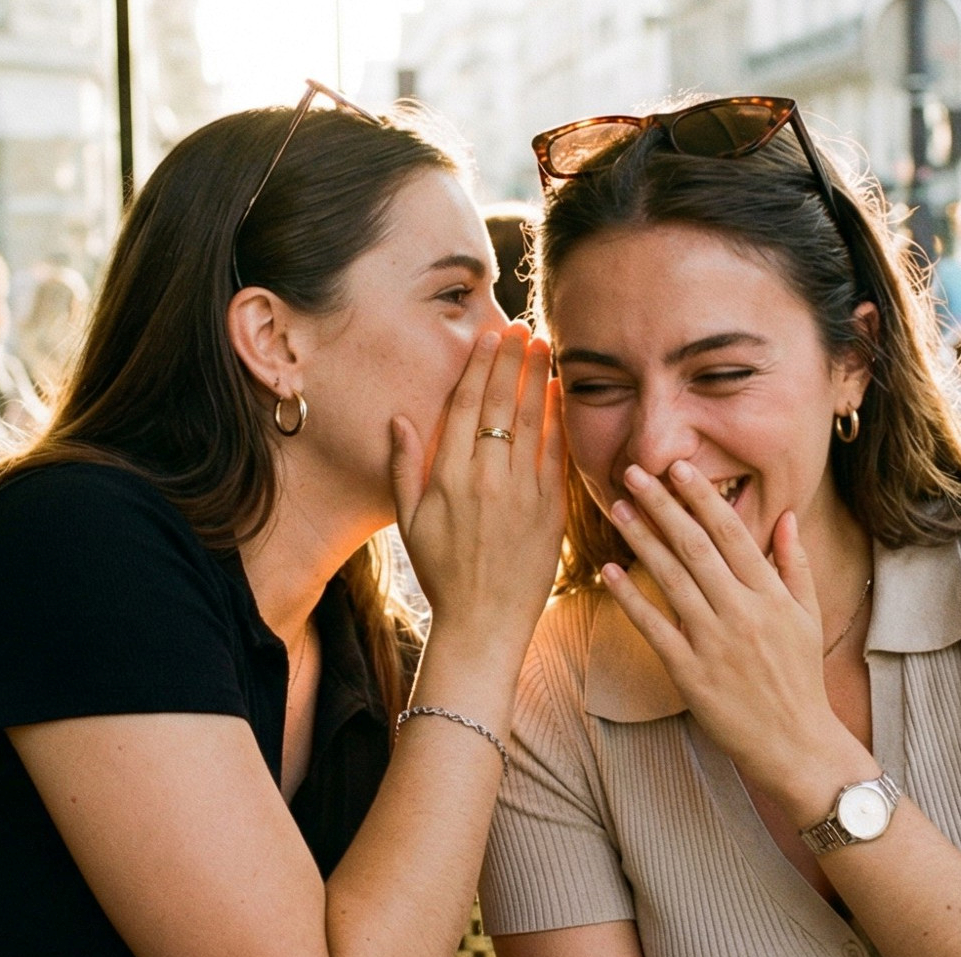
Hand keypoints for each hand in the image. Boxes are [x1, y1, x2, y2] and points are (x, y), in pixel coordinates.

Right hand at [391, 322, 565, 646]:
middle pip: (501, 405)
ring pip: (533, 423)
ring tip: (545, 347)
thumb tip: (399, 419)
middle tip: (523, 329)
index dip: (479, 367)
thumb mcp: (409, 522)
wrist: (483, 625)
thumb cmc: (442, 574)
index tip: (489, 337)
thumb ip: (403, 467)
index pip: (466, 407)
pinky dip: (559, 421)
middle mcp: (486, 480)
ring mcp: (522, 495)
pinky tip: (561, 394)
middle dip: (513, 361)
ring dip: (539, 380)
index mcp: (448, 479)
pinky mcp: (551, 512)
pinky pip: (556, 456)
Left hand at [600, 461, 870, 824]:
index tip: (679, 467)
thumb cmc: (799, 677)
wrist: (794, 742)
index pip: (731, 532)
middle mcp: (741, 612)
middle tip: (634, 471)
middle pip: (695, 546)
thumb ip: (795, 563)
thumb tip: (787, 516)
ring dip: (641, 539)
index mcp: (770, 594)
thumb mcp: (808, 615)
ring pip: (670, 578)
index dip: (702, 497)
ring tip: (616, 507)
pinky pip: (653, 627)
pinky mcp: (689, 672)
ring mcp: (713, 642)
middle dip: (662, 505)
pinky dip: (630, 598)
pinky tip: (608, 570)